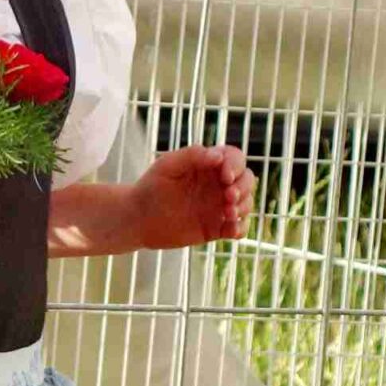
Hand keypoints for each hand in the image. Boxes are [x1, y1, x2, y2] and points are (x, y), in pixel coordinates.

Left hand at [129, 145, 255, 250]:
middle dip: (243, 187)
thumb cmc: (152, 186)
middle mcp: (218, 184)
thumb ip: (192, 155)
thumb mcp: (168, 165)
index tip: (225, 176)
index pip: (234, 158)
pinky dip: (240, 229)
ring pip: (246, 203)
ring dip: (243, 207)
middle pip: (247, 180)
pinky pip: (238, 228)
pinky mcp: (216, 228)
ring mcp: (219, 206)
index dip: (236, 165)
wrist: (139, 218)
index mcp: (209, 165)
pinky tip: (230, 230)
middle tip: (229, 196)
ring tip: (227, 213)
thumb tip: (218, 156)